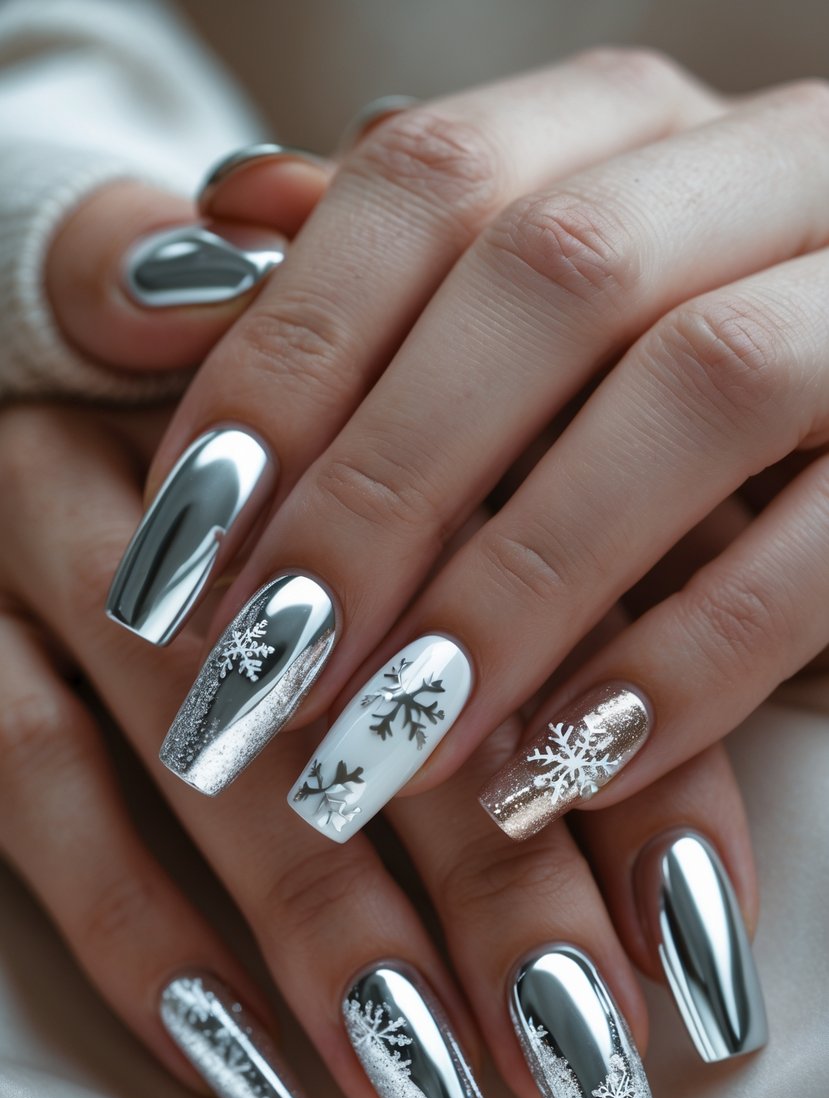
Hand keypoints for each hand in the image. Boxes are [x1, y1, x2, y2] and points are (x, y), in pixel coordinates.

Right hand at [0, 403, 765, 1097]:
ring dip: (322, 918)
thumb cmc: (308, 500)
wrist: (70, 395)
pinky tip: (235, 1054)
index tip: (694, 933)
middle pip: (382, 672)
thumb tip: (690, 892)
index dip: (625, 766)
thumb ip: (580, 642)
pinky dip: (133, 925)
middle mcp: (229, 464)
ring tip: (430, 1078)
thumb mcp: (449, 532)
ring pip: (205, 733)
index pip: (537, 593)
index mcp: (377, 408)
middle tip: (583, 1040)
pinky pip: (30, 770)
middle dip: (493, 876)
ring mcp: (73, 530)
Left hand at [90, 49, 827, 862]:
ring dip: (515, 591)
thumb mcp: (520, 306)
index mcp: (631, 123)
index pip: (429, 183)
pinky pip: (823, 552)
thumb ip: (393, 263)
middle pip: (549, 282)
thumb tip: (225, 226)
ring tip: (386, 745)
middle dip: (383, 496)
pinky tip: (552, 773)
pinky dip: (682, 667)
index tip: (184, 545)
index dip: (289, 363)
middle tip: (262, 674)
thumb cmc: (651, 360)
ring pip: (700, 394)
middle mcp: (765, 166)